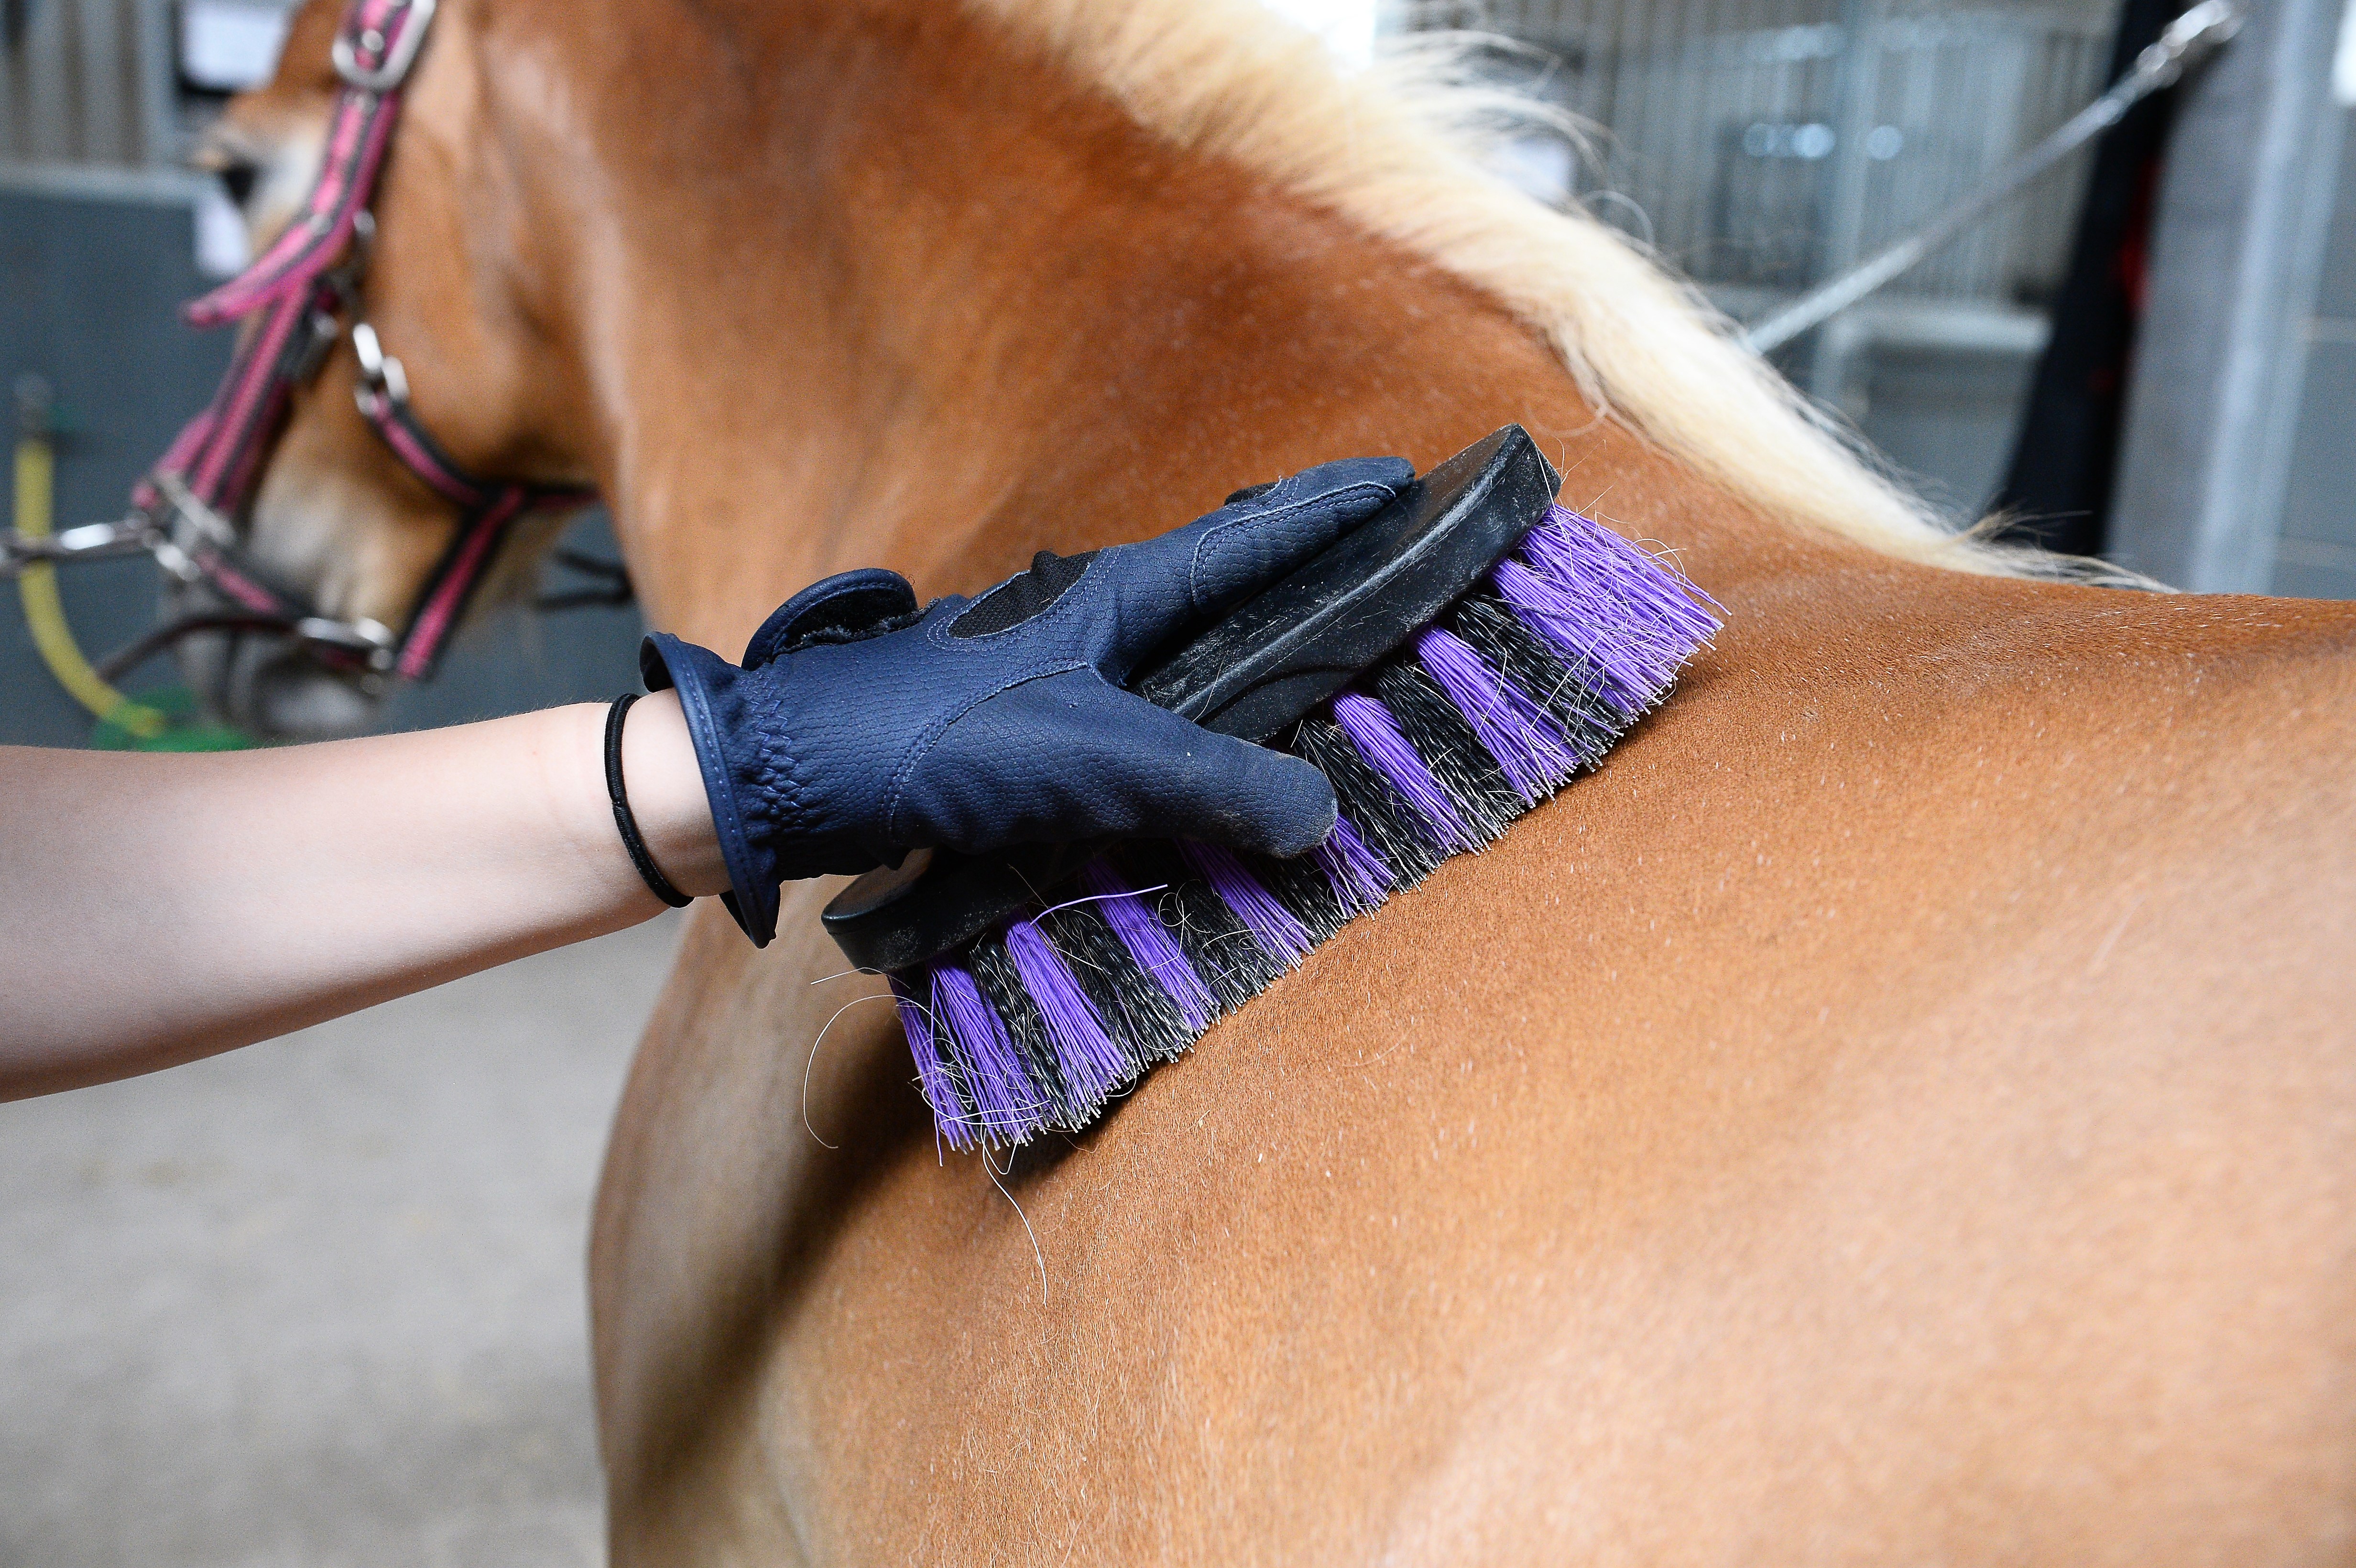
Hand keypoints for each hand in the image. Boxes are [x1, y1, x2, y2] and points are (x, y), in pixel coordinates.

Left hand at [640, 456, 1412, 944]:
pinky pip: (1129, 696)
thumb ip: (1205, 781)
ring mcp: (1043, 661)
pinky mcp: (1013, 717)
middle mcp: (1081, 613)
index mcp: (1110, 594)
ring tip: (1294, 639)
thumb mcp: (1086, 758)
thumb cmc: (932, 741)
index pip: (1247, 540)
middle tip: (1360, 542)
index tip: (1400, 477)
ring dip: (1232, 629)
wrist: (790, 772)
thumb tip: (1318, 813)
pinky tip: (1185, 740)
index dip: (1328, 512)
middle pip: (1211, 573)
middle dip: (1289, 555)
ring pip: (1167, 635)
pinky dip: (1181, 701)